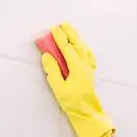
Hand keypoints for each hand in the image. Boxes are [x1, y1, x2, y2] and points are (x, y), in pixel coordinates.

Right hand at [40, 21, 114, 136]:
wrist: (87, 112)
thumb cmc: (72, 102)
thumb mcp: (58, 88)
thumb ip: (52, 71)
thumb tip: (47, 56)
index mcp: (77, 68)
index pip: (67, 48)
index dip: (60, 37)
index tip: (53, 28)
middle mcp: (85, 65)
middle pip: (77, 44)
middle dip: (70, 33)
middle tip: (63, 23)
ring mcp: (89, 68)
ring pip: (83, 48)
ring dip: (76, 38)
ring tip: (70, 30)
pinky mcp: (90, 73)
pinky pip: (89, 56)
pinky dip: (84, 48)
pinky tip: (82, 46)